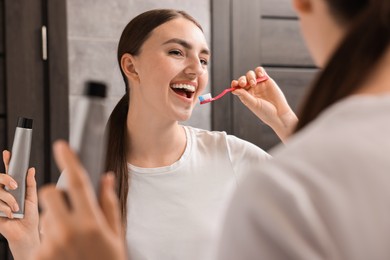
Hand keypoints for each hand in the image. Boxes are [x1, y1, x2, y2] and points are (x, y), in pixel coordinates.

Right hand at [0, 150, 39, 259]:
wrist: (26, 234)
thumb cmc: (30, 217)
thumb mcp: (32, 198)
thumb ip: (30, 184)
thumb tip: (31, 169)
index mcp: (14, 188)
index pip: (9, 172)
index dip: (7, 162)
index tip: (8, 153)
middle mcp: (4, 192)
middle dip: (6, 179)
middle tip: (14, 185)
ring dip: (9, 200)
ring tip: (17, 208)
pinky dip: (5, 209)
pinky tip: (11, 215)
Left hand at [32, 141, 125, 259]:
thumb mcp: (115, 234)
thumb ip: (109, 203)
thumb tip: (107, 178)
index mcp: (91, 222)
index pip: (77, 183)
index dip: (69, 160)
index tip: (62, 146)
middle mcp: (69, 230)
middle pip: (49, 194)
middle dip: (56, 196)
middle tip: (68, 210)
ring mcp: (51, 244)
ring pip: (44, 215)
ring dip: (54, 220)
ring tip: (69, 239)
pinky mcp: (39, 256)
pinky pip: (40, 235)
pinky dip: (49, 239)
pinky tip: (62, 251)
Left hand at [232, 67, 297, 141]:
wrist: (279, 113)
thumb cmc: (265, 111)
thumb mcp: (253, 104)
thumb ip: (244, 95)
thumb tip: (234, 90)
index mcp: (245, 95)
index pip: (238, 87)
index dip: (235, 84)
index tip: (234, 84)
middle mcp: (251, 89)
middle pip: (243, 80)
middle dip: (242, 80)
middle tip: (243, 84)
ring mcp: (259, 84)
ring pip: (251, 74)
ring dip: (250, 76)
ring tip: (253, 83)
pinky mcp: (267, 80)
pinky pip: (261, 72)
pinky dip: (259, 71)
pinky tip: (260, 75)